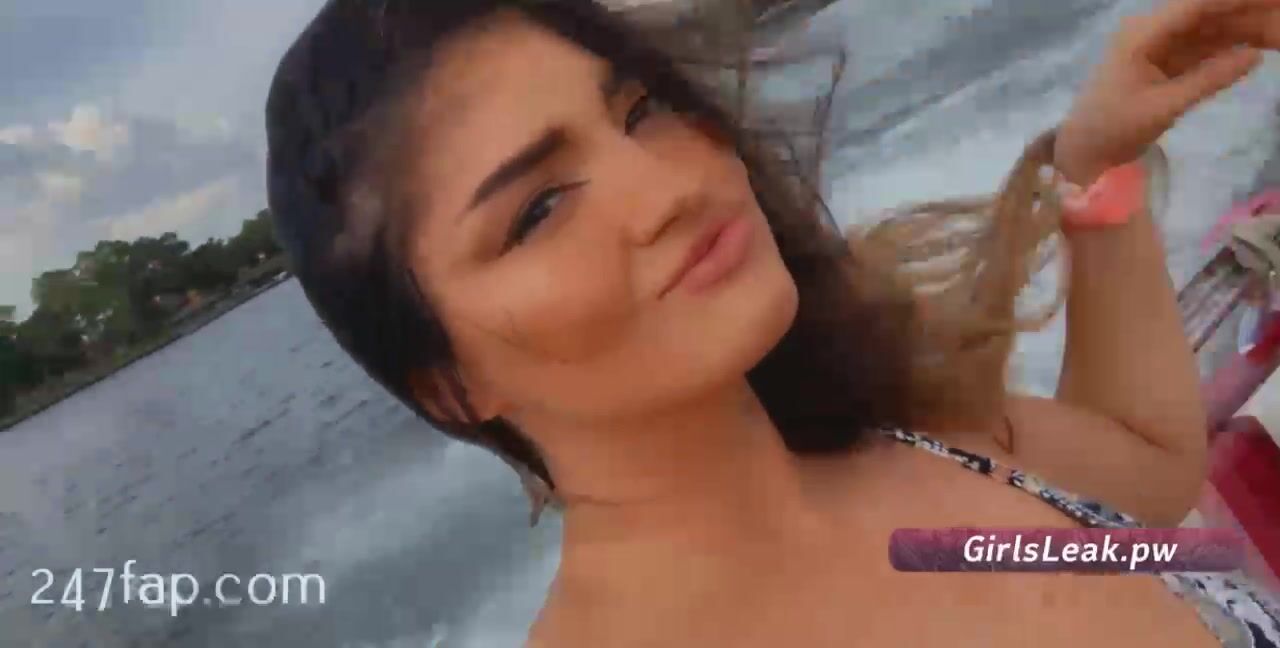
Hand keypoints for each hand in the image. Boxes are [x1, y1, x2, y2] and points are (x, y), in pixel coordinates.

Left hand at [1055, 0, 1279, 183]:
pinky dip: (1227, 46)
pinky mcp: (1164, 61)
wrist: (1084, 150)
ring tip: (1275, 26)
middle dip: (1243, 11)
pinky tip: (1257, 44)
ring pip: (1207, 29)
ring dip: (1241, 26)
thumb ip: (1209, 79)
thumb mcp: (1163, 106)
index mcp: (1141, 34)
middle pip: (1205, 12)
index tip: (1270, 1)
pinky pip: (1201, 47)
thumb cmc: (1114, 127)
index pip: (1195, 5)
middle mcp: (1149, 31)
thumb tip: (1255, 55)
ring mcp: (1157, 45)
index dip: (1233, 0)